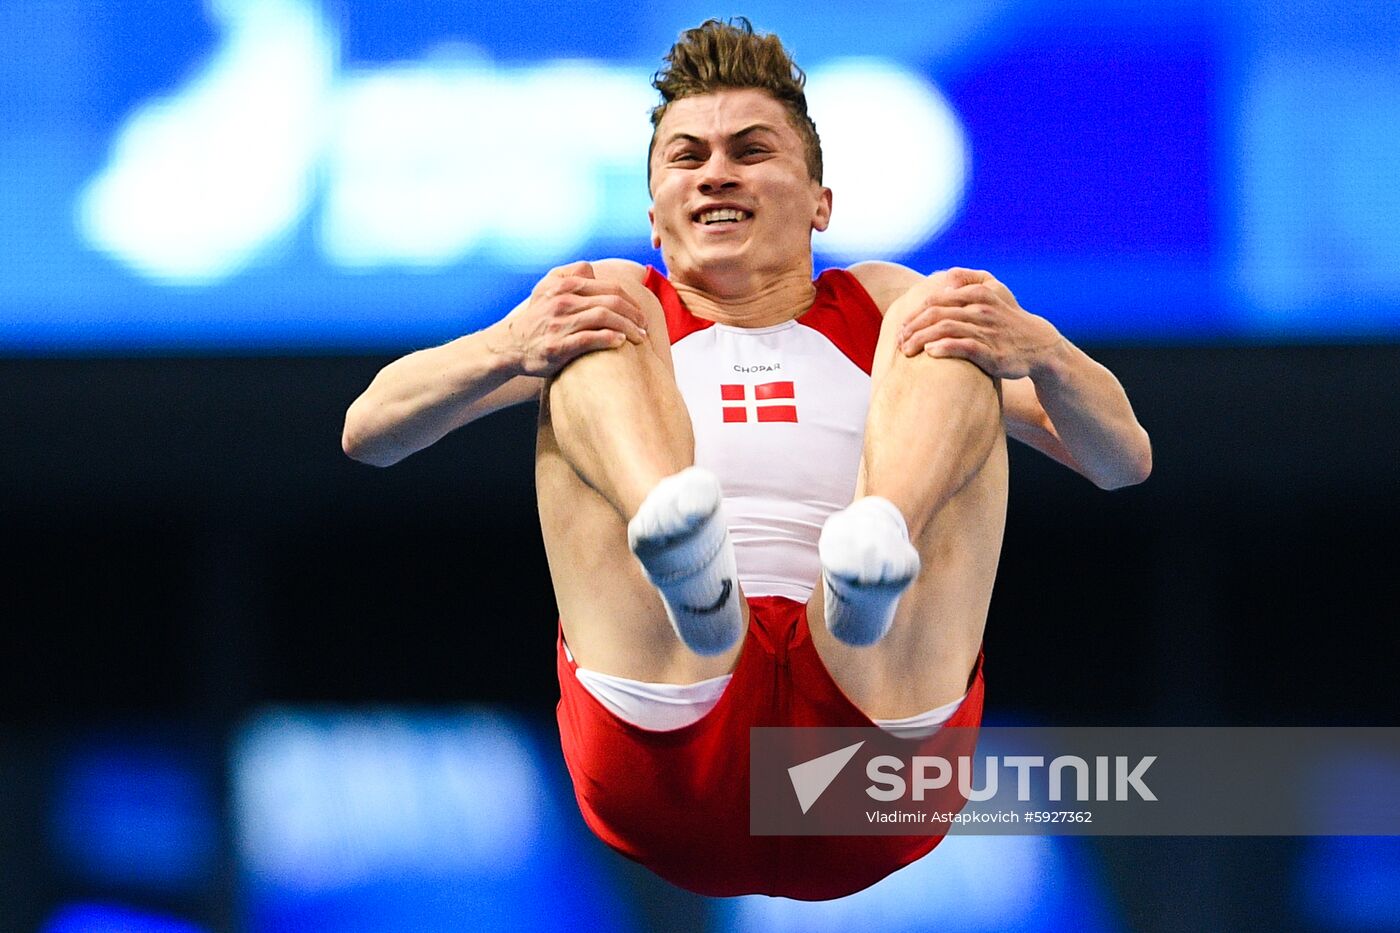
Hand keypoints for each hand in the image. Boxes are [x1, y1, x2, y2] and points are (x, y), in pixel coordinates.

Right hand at [491, 261, 649, 376]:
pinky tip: (620, 342)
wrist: (509, 346)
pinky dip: (610, 338)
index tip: (641, 314)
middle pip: (611, 301)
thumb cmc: (535, 318)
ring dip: (628, 327)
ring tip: (639, 337)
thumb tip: (591, 268)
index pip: (609, 287)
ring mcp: (560, 323)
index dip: (631, 300)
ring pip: (605, 318)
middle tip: (645, 327)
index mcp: (564, 285)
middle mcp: (562, 301)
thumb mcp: (546, 289)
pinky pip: (591, 338)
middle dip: (634, 314)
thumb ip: (569, 275)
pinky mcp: (558, 346)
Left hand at [896, 268, 1063, 379]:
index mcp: (978, 293)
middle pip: (936, 314)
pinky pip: (964, 347)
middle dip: (913, 328)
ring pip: (946, 329)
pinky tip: (930, 353)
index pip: (936, 300)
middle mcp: (981, 309)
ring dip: (921, 339)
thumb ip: (971, 280)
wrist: (1039, 345)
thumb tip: (946, 276)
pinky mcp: (992, 353)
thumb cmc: (1008, 320)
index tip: (901, 328)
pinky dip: (945, 348)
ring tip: (907, 350)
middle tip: (899, 341)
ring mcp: (987, 331)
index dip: (915, 314)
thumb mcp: (995, 291)